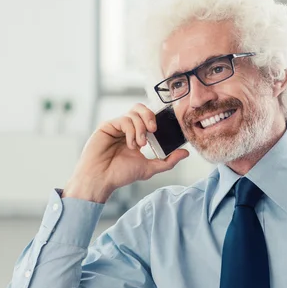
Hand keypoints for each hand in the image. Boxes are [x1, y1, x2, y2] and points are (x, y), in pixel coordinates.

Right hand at [63, 103, 188, 202]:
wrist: (101, 179)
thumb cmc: (120, 175)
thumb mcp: (149, 168)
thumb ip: (168, 161)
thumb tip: (185, 153)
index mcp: (136, 135)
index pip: (148, 118)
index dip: (156, 119)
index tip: (160, 131)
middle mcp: (126, 128)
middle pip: (141, 109)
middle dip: (150, 117)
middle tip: (153, 130)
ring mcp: (116, 126)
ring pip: (134, 113)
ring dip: (141, 128)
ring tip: (140, 144)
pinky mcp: (107, 126)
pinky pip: (124, 119)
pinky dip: (131, 131)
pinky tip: (130, 144)